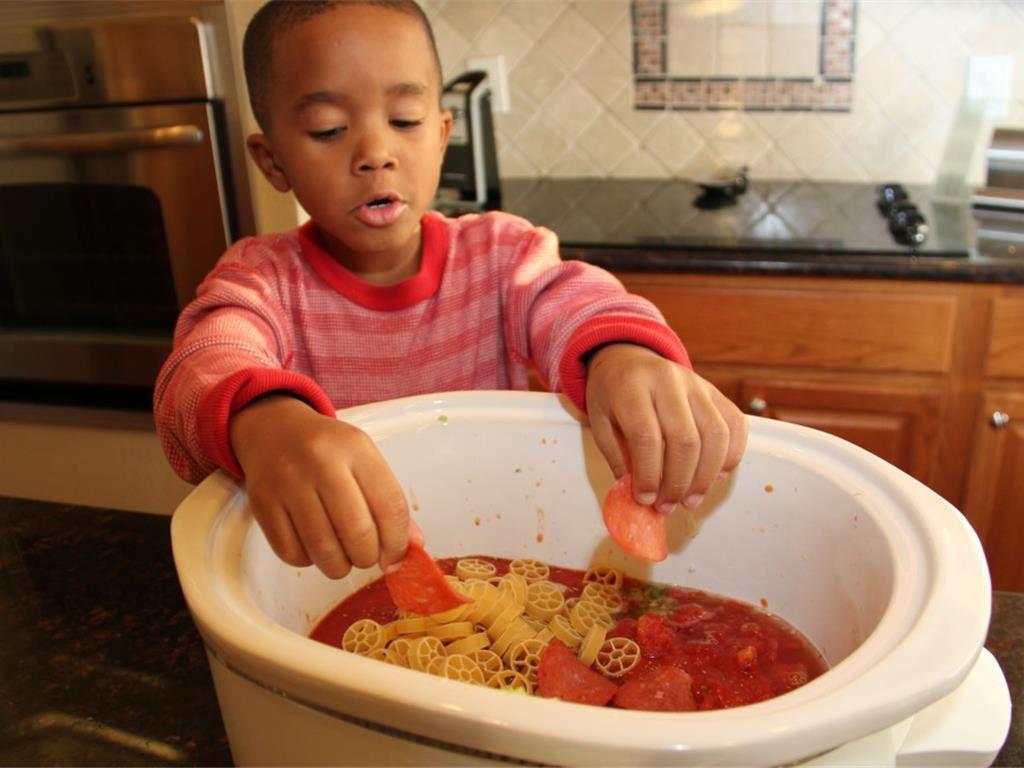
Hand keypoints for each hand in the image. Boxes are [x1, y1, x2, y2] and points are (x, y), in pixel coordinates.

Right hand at [229, 395, 416, 578]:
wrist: (275, 430)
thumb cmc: (328, 451)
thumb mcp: (363, 461)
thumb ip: (388, 502)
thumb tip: (411, 548)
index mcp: (356, 448)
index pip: (390, 505)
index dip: (398, 542)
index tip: (395, 557)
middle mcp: (321, 462)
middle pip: (358, 531)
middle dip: (368, 557)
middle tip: (365, 556)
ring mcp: (288, 483)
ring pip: (323, 549)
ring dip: (339, 566)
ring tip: (342, 557)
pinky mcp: (262, 503)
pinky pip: (292, 553)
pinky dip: (308, 561)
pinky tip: (313, 547)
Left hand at [585, 344, 747, 512]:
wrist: (629, 358)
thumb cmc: (612, 395)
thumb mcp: (600, 423)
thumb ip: (619, 458)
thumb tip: (640, 498)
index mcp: (632, 387)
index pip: (647, 436)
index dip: (649, 474)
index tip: (646, 499)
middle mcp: (668, 381)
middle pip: (685, 439)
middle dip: (679, 482)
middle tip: (668, 506)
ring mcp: (697, 384)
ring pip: (715, 435)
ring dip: (706, 476)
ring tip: (690, 500)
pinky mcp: (715, 392)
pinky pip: (735, 425)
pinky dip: (731, 456)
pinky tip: (714, 477)